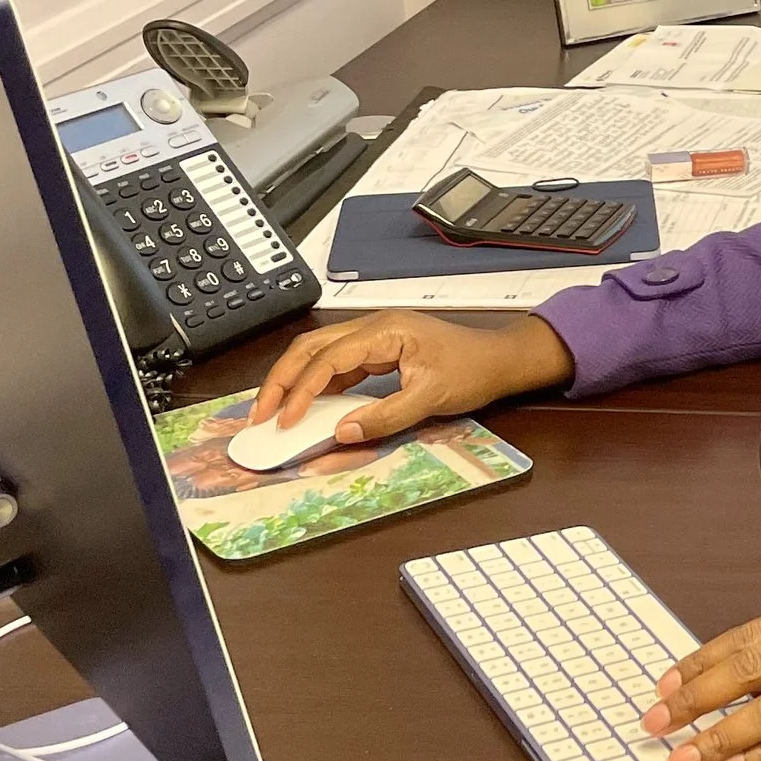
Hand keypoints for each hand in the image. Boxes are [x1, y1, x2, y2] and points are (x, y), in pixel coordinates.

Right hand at [247, 310, 573, 443]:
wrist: (500, 360)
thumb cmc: (472, 370)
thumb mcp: (430, 397)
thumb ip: (385, 416)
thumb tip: (341, 432)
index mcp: (384, 331)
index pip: (327, 359)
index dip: (300, 390)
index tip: (284, 420)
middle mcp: (373, 328)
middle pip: (311, 348)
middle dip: (281, 379)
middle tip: (260, 415)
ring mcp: (374, 337)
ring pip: (319, 353)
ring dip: (294, 380)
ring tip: (274, 412)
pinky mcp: (378, 350)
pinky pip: (337, 364)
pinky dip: (316, 384)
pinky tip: (306, 407)